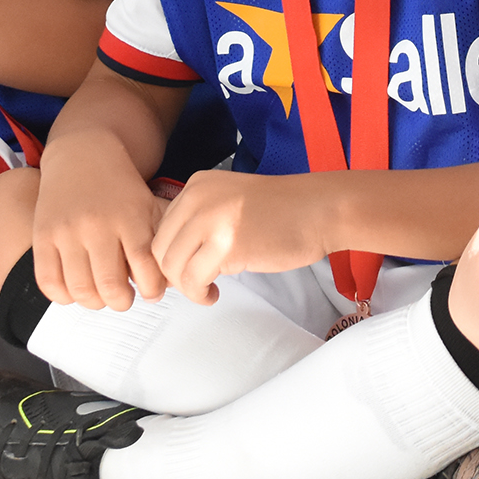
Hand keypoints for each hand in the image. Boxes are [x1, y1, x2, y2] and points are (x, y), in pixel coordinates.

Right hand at [32, 133, 168, 311]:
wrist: (82, 153)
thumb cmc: (118, 186)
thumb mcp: (148, 205)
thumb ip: (161, 241)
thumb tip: (173, 281)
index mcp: (129, 217)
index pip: (146, 270)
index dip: (152, 291)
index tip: (151, 292)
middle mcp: (97, 225)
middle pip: (111, 287)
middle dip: (122, 302)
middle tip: (124, 296)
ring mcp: (67, 231)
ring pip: (80, 290)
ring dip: (95, 302)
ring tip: (101, 293)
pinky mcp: (43, 235)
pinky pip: (49, 282)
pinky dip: (63, 296)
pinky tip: (75, 287)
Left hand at [151, 169, 332, 305]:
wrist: (318, 209)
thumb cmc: (282, 211)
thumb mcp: (229, 201)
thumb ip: (200, 220)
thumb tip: (172, 259)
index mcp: (197, 185)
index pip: (161, 228)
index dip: (169, 256)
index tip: (184, 271)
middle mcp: (198, 198)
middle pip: (160, 249)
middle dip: (172, 276)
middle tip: (193, 285)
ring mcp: (212, 220)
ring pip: (173, 267)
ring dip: (187, 288)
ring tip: (206, 290)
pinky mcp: (228, 245)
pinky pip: (195, 280)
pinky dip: (200, 294)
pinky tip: (215, 293)